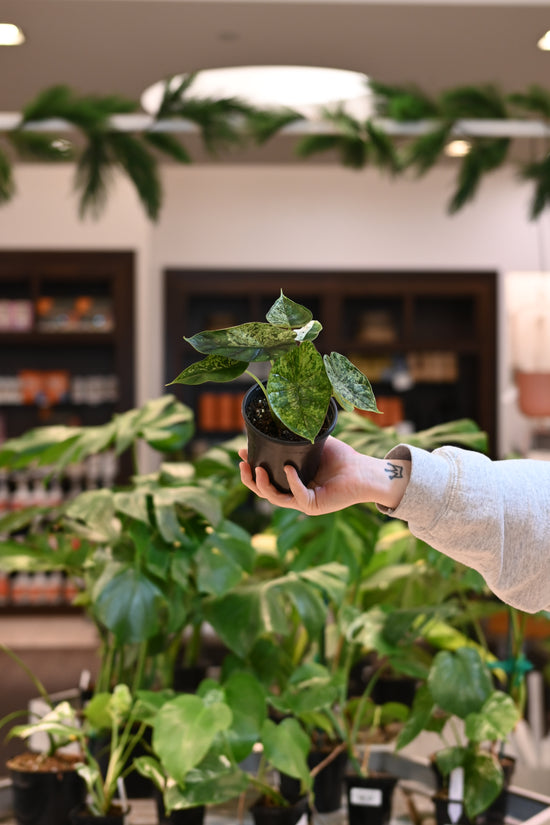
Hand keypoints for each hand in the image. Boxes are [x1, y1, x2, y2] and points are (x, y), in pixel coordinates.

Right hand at [238, 436, 372, 514]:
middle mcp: (295, 494)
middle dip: (250, 480)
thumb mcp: (314, 444)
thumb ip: (297, 438)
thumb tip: (281, 420)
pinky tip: (288, 468)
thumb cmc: (342, 458)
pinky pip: (297, 496)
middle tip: (243, 464)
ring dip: (263, 485)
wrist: (364, 470)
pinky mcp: (315, 506)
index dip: (251, 468)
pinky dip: (291, 482)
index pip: (266, 478)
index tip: (242, 453)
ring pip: (275, 498)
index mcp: (292, 482)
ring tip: (257, 468)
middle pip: (264, 492)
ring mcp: (304, 502)